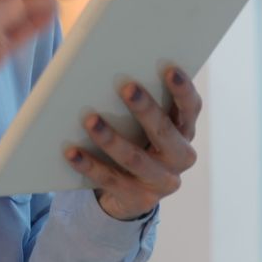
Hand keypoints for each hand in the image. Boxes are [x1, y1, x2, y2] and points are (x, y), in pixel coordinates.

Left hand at [65, 67, 201, 220]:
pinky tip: (71, 152)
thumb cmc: (137, 140)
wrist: (130, 191)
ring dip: (111, 138)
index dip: (183, 89)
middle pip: (164, 132)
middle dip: (145, 109)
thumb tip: (112, 62)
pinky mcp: (137, 199)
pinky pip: (110, 180)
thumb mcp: (146, 123)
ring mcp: (160, 182)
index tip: (169, 69)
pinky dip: (89, 165)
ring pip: (135, 159)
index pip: (190, 109)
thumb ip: (142, 99)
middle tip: (125, 87)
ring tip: (89, 119)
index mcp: (185, 132)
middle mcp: (179, 158)